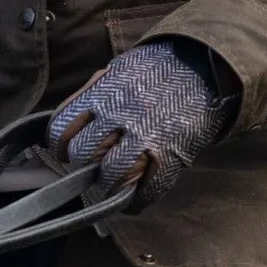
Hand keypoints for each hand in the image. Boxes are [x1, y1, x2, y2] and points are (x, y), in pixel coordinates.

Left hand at [49, 38, 235, 206]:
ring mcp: (146, 135)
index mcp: (104, 91)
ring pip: (110, 176)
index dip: (60, 147)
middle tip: (92, 168)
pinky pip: (146, 190)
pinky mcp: (171, 154)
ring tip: (112, 185)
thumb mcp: (120, 70)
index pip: (62, 128)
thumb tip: (71, 125)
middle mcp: (120, 112)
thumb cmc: (159, 69)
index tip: (66, 153)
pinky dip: (137, 200)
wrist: (206, 65)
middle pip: (83, 154)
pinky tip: (135, 197)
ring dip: (108, 187)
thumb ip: (95, 94)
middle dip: (83, 166)